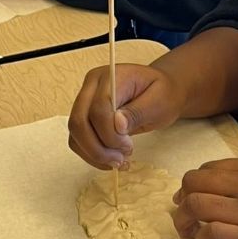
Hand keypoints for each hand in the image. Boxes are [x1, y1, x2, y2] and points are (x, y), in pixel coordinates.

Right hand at [68, 63, 185, 168]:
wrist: (161, 92)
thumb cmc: (162, 94)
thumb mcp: (159, 101)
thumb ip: (138, 111)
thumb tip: (117, 125)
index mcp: (111, 76)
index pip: (99, 107)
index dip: (110, 132)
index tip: (129, 146)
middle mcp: (92, 85)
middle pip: (79, 121)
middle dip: (98, 147)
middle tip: (121, 159)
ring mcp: (85, 100)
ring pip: (75, 133)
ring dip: (94, 154)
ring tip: (119, 162)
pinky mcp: (85, 116)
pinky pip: (78, 140)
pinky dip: (91, 155)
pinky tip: (111, 161)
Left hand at [171, 158, 237, 238]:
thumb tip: (210, 192)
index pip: (206, 169)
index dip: (192, 186)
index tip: (189, 200)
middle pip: (194, 184)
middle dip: (182, 202)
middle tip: (183, 218)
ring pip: (196, 207)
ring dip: (185, 222)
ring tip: (190, 234)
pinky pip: (210, 234)